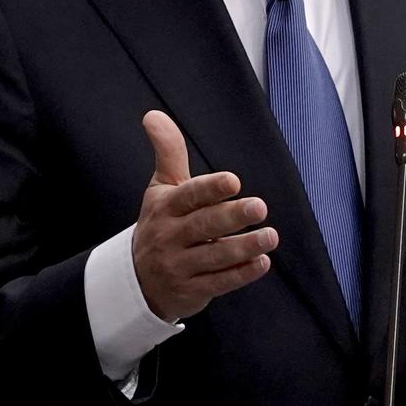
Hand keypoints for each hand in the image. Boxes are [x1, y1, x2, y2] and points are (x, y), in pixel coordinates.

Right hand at [132, 110, 276, 321]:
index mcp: (165, 208)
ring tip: (270, 236)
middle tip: (260, 207)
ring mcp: (179, 266)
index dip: (210, 188)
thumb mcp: (160, 189)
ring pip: (214, 257)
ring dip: (244, 247)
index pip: (188, 196)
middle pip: (203, 226)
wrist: (135, 281)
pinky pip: (218, 283)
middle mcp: (170, 237)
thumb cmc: (159, 225)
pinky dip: (241, 274)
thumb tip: (153, 114)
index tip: (233, 181)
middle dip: (232, 216)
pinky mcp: (191, 291)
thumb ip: (168, 153)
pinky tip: (261, 263)